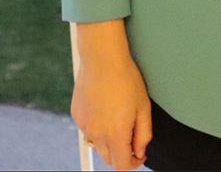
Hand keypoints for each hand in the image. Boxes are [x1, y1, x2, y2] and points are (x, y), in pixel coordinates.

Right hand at [71, 24, 151, 170]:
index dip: (134, 163)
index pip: (122, 166)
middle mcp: (97, 135)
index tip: (139, 154)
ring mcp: (84, 126)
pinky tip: (104, 105)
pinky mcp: (77, 115)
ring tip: (117, 114)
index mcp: (116, 134)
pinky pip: (88, 129)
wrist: (102, 58)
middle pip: (109, 158)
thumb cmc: (126, 79)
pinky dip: (97, 125)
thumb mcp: (143, 106)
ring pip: (97, 144)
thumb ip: (144, 134)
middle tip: (131, 133)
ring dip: (108, 139)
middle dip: (121, 152)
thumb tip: (140, 152)